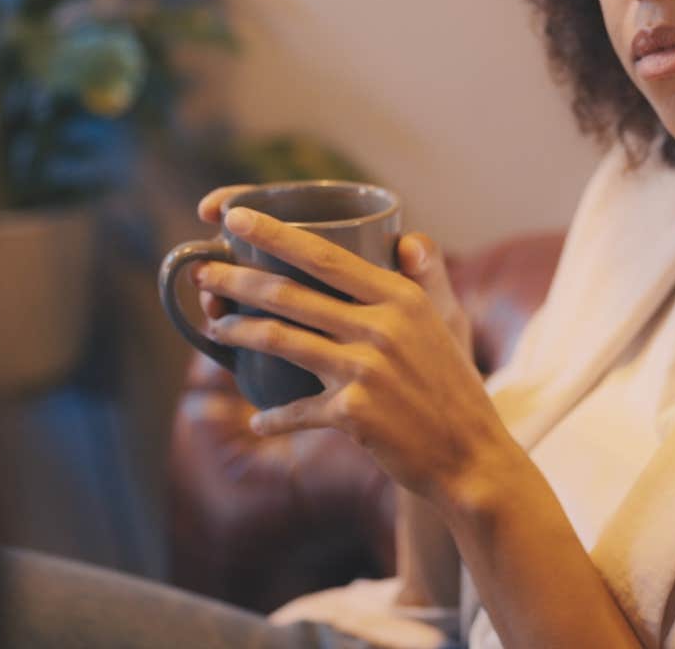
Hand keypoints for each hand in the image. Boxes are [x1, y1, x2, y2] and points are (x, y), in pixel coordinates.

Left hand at [194, 203, 512, 503]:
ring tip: (216, 327)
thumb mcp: (446, 322)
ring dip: (239, 332)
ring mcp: (365, 370)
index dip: (273, 234)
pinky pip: (297, 409)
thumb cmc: (453, 387)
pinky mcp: (353, 413)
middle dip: (237, 280)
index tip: (233, 217)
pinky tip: (259, 420)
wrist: (471, 456)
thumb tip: (407, 240)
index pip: (324, 255)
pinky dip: (275, 416)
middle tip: (203, 272)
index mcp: (399, 297)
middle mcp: (380, 327)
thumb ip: (422, 278)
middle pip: (290, 294)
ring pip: (282, 340)